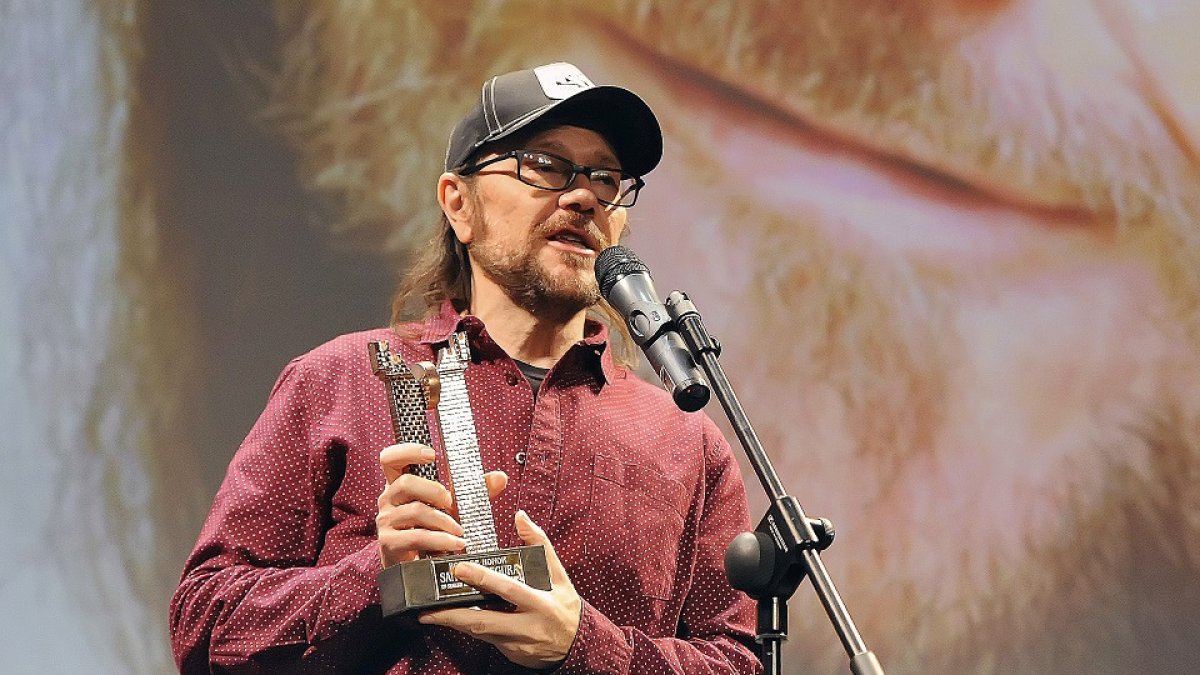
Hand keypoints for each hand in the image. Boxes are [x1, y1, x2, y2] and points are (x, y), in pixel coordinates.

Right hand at [376, 442, 506, 567]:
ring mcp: (386, 521)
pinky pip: (416, 536)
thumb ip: (475, 491)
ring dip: (443, 521)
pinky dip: (440, 540)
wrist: (417, 566)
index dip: (408, 451)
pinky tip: (456, 544)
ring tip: (460, 531)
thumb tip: (500, 477)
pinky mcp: (389, 543)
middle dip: (434, 490)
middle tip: (452, 502)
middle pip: (405, 482)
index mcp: (399, 485)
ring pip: (415, 511)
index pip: (390, 458)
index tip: (432, 454)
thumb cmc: (433, 529)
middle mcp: (388, 499)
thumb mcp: (453, 507)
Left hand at [418, 510, 580, 669]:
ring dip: (454, 624)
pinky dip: (467, 629)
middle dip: (454, 615)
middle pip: (485, 622)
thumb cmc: (565, 604)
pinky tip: (450, 620)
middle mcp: (527, 626)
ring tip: (429, 614)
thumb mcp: (559, 574)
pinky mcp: (510, 653)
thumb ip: (539, 543)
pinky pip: (484, 639)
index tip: (459, 569)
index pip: (509, 589)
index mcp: (540, 603)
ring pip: (480, 634)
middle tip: (428, 607)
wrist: (577, 645)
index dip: (483, 580)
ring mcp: (517, 643)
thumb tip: (520, 516)